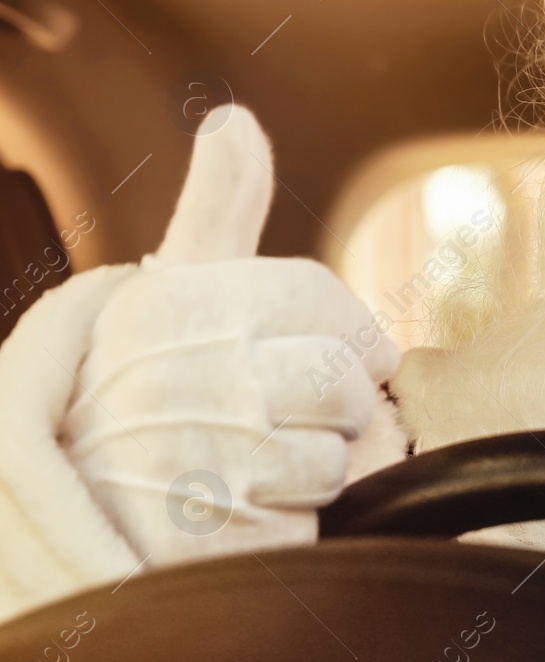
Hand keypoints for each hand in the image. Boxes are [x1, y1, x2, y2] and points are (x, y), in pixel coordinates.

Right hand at [62, 105, 399, 563]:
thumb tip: (234, 117)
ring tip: (251, 467)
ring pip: (335, 453)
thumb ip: (218, 212)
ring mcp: (188, 464)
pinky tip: (242, 519)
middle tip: (280, 421)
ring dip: (316, 468)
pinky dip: (295, 526)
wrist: (81, 525)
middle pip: (341, 379)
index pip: (320, 300)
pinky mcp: (210, 544)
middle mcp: (171, 377)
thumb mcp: (172, 295)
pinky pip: (312, 521)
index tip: (325, 353)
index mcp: (165, 306)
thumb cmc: (147, 393)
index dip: (346, 332)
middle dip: (336, 406)